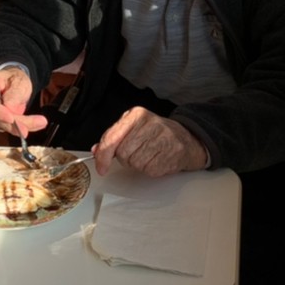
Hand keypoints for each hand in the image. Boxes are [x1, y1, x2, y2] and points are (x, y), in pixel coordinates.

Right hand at [0, 67, 48, 135]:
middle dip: (16, 123)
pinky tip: (24, 123)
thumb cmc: (12, 80)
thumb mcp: (19, 80)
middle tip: (38, 123)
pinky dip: (14, 128)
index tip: (12, 119)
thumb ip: (15, 92)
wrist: (7, 83)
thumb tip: (10, 108)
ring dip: (18, 126)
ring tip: (37, 122)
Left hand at [92, 107, 208, 177]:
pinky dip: (149, 169)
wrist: (187, 139)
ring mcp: (162, 140)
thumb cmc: (156, 134)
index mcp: (137, 114)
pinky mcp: (170, 156)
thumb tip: (97, 150)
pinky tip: (157, 159)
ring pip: (133, 163)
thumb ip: (113, 137)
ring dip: (137, 163)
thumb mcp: (133, 127)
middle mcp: (150, 124)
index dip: (103, 155)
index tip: (101, 167)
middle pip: (122, 153)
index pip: (112, 138)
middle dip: (125, 157)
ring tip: (149, 154)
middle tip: (137, 151)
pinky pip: (147, 170)